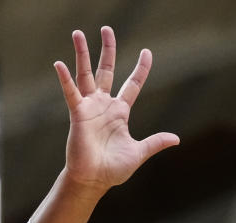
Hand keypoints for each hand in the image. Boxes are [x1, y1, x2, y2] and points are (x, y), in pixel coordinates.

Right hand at [54, 27, 178, 191]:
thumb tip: (176, 139)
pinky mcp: (77, 115)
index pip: (133, 84)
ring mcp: (90, 107)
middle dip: (107, 50)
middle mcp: (105, 105)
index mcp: (121, 112)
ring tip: (78, 33)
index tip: (147, 52)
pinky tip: (59, 64)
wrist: (94, 180)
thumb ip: (156, 142)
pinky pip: (71, 93)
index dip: (141, 68)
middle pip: (107, 71)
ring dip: (82, 54)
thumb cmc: (114, 168)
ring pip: (86, 74)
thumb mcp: (140, 153)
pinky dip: (65, 80)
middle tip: (107, 29)